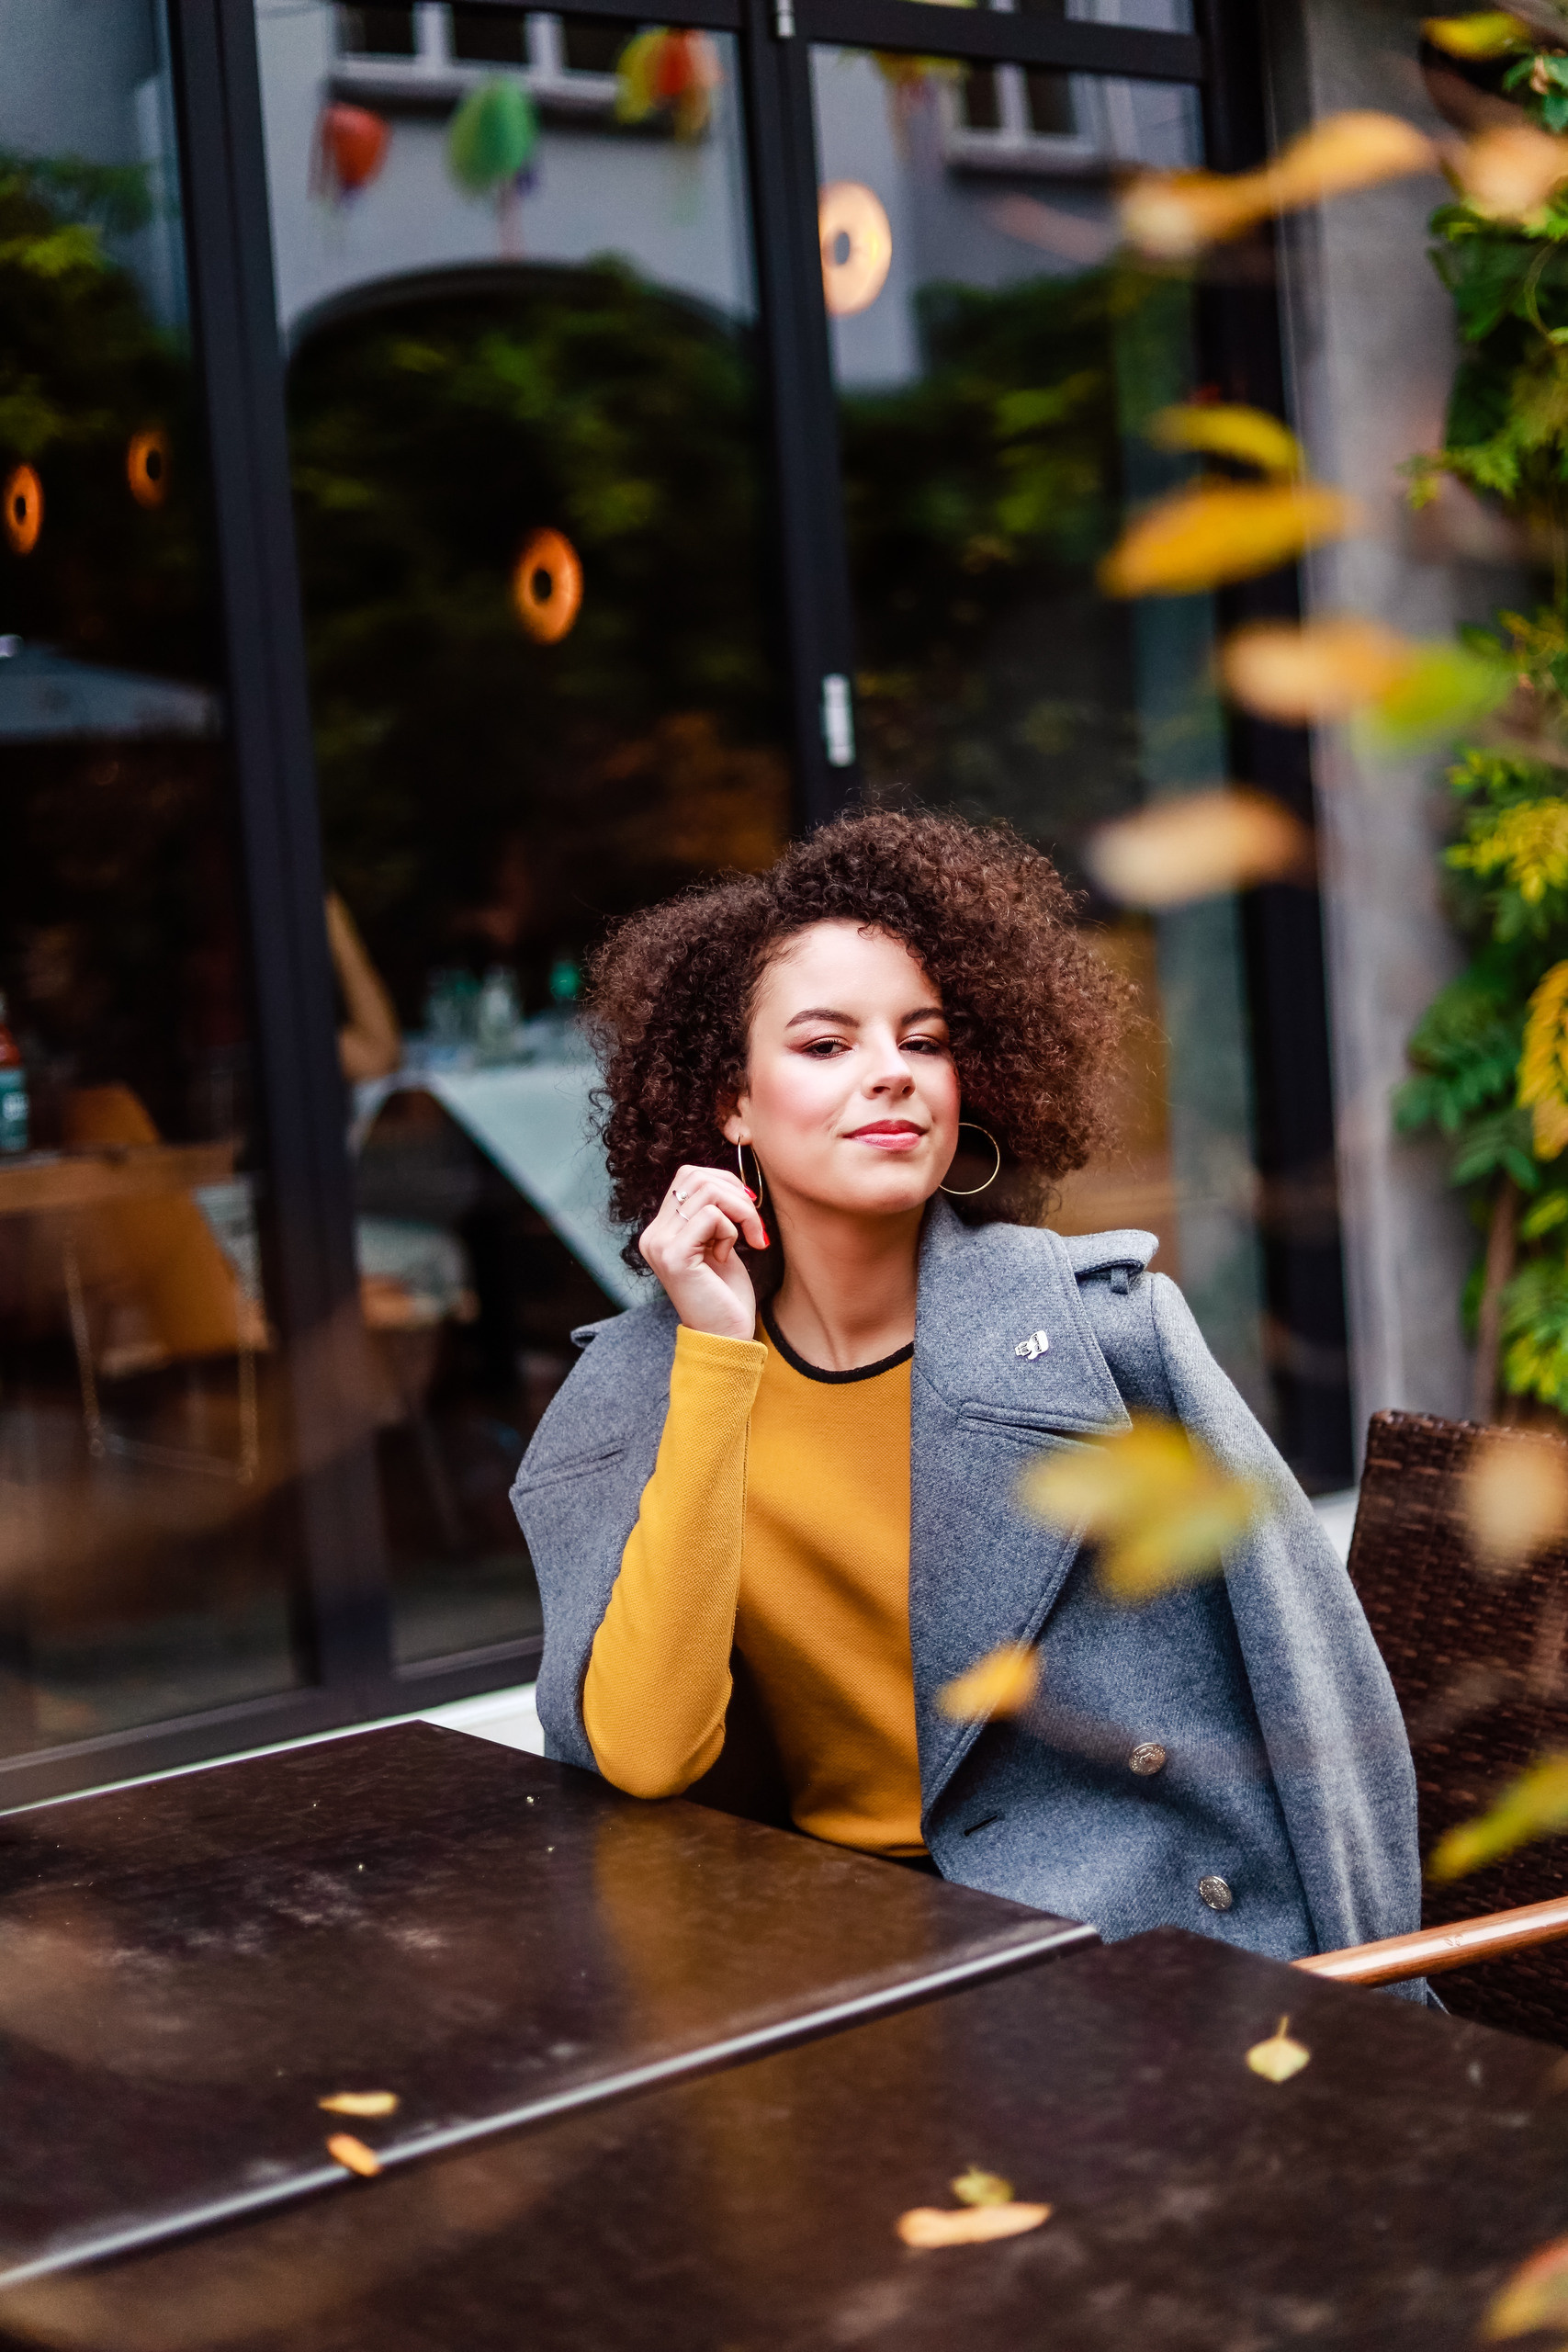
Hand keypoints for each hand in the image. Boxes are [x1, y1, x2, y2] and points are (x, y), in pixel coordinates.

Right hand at [639, 1164, 768, 1339]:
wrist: (724, 1337)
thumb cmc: (726, 1294)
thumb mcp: (718, 1243)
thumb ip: (714, 1212)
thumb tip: (730, 1180)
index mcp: (661, 1230)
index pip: (688, 1176)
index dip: (725, 1182)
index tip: (748, 1208)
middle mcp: (653, 1235)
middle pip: (695, 1177)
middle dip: (735, 1193)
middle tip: (754, 1225)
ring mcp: (659, 1245)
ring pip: (707, 1192)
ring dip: (740, 1212)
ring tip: (748, 1239)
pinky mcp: (674, 1256)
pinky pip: (711, 1217)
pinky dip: (731, 1230)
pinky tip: (728, 1255)